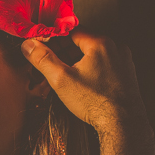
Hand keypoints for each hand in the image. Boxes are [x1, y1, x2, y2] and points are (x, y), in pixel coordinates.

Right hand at [22, 29, 143, 134]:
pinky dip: (89, 67)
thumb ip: (43, 59)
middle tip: (47, 61)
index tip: (41, 46)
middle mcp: (115, 47)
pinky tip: (79, 81)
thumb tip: (28, 45)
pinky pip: (103, 63)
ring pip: (92, 53)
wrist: (123, 123)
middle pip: (82, 41)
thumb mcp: (61, 80)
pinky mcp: (126, 73)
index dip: (53, 37)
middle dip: (63, 50)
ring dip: (75, 60)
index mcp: (100, 43)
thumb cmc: (94, 102)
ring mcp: (123, 60)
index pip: (71, 30)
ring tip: (60, 73)